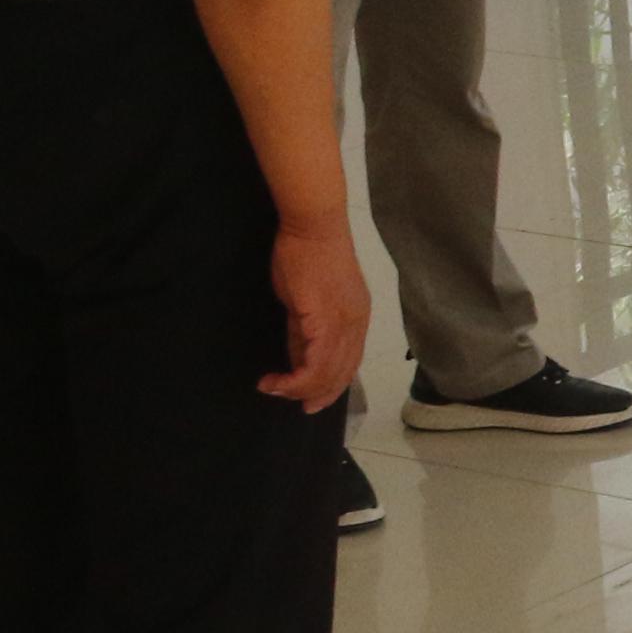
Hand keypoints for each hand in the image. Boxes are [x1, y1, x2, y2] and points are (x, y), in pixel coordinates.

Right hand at [260, 217, 368, 412]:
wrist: (313, 226)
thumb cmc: (308, 254)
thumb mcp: (308, 299)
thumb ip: (304, 330)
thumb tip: (295, 358)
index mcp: (357, 318)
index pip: (349, 363)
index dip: (331, 385)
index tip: (310, 400)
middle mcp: (356, 324)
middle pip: (341, 373)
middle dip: (317, 394)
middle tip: (295, 406)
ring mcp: (344, 322)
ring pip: (328, 372)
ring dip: (299, 389)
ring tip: (274, 390)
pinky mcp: (324, 319)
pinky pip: (315, 361)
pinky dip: (295, 378)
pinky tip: (277, 380)